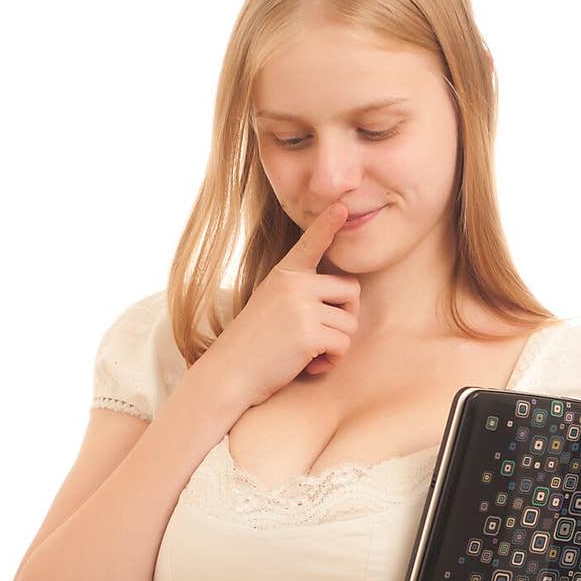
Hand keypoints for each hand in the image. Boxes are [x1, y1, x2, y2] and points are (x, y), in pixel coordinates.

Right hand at [194, 201, 360, 408]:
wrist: (228, 374)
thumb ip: (300, 294)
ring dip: (336, 345)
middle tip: (323, 335)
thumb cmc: (252, 345)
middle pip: (351, 291)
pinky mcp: (309, 332)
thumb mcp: (271, 305)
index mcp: (285, 274)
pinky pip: (343, 345)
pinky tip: (309, 365)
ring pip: (350, 323)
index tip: (342, 206)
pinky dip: (331, 361)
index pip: (311, 243)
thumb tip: (344, 296)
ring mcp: (302, 306)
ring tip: (307, 353)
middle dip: (345, 316)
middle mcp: (295, 284)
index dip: (328, 224)